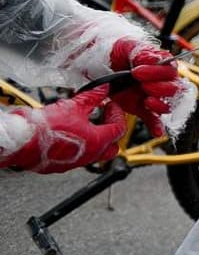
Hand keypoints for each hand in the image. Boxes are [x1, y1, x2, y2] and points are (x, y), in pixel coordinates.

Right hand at [2, 85, 126, 173]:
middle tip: (104, 117)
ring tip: (87, 124)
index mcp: (97, 141)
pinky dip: (80, 147)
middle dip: (111, 131)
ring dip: (95, 139)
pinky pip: (78, 158)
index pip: (119, 129)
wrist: (22, 141)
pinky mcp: (61, 166)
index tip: (111, 105)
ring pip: (95, 154)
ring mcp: (75, 163)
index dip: (117, 114)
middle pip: (112, 147)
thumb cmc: (46, 128)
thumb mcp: (74, 106)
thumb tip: (103, 89)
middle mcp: (89, 156)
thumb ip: (92, 97)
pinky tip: (72, 135)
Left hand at [109, 37, 186, 137]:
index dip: (157, 72)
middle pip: (173, 89)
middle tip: (143, 85)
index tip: (138, 71)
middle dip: (159, 88)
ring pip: (167, 104)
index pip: (171, 70)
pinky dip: (156, 126)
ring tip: (147, 102)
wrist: (100, 62)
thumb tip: (154, 59)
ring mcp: (151, 96)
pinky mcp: (141, 108)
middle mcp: (160, 81)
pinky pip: (153, 119)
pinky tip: (157, 131)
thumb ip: (142, 52)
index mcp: (161, 65)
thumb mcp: (128, 46)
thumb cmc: (118, 51)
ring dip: (160, 105)